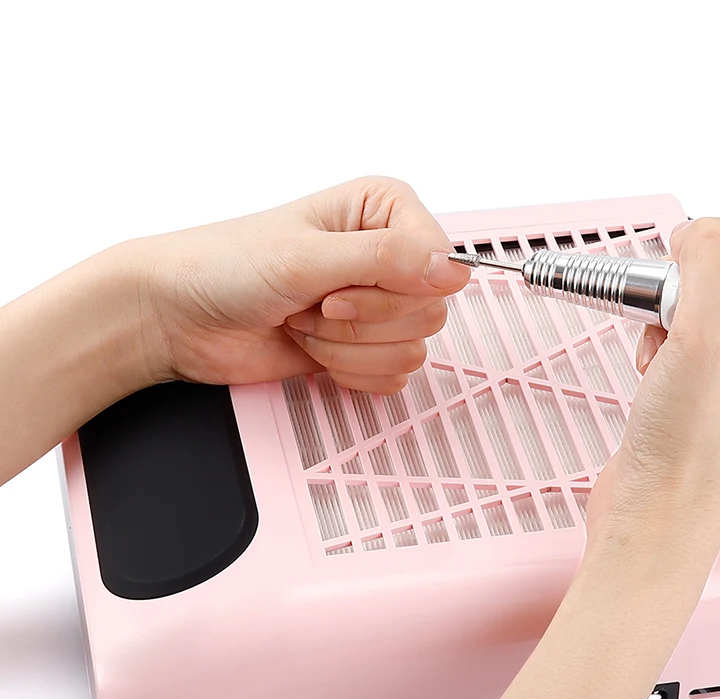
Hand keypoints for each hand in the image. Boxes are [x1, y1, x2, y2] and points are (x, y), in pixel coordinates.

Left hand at [128, 176, 469, 393]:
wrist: (181, 318)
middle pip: (429, 311)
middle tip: (316, 305)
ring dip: (348, 349)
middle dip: (363, 321)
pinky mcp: (365, 347)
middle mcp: (387, 256)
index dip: (395, 286)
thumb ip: (386, 259)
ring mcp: (377, 305)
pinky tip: (313, 350)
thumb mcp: (308, 256)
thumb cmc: (226, 267)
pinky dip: (348, 372)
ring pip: (411, 349)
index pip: (439, 260)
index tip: (341, 286)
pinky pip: (393, 377)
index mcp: (382, 212)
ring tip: (304, 323)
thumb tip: (450, 268)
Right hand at [588, 201, 719, 539]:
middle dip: (698, 284)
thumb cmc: (693, 454)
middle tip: (686, 328)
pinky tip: (657, 367)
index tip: (713, 297)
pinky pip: (686, 316)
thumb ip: (713, 263)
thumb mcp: (709, 342)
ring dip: (674, 311)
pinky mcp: (713, 371)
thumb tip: (700, 231)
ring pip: (708, 285)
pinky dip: (661, 332)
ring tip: (669, 356)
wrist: (653, 510)